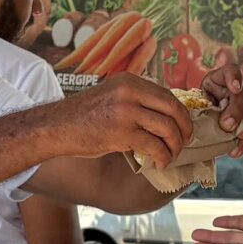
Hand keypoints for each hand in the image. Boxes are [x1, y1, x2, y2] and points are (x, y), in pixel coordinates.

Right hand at [51, 74, 194, 164]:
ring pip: (167, 128)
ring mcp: (126, 111)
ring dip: (175, 145)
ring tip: (171, 155)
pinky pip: (154, 145)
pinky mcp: (122, 132)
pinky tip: (160, 163)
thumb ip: (134, 100)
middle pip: (173, 108)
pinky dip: (163, 156)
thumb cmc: (83, 116)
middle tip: (186, 141)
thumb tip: (162, 116)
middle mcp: (130, 91)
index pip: (167, 94)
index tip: (183, 126)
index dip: (180, 112)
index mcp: (129, 80)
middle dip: (185, 128)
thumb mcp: (111, 96)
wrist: (56, 126)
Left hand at [196, 55, 242, 154]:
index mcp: (220, 80)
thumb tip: (191, 120)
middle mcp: (237, 89)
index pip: (231, 70)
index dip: (235, 77)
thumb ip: (197, 108)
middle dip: (238, 110)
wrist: (200, 125)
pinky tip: (236, 150)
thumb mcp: (193, 105)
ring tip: (239, 136)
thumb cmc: (197, 110)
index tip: (235, 88)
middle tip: (228, 125)